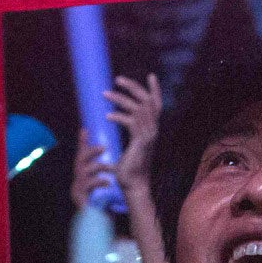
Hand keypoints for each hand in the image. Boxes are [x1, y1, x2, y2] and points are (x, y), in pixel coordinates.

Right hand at [71, 129, 117, 210]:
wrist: (102, 226)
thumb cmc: (106, 206)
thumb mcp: (109, 186)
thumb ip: (109, 174)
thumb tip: (119, 160)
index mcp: (84, 177)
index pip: (81, 156)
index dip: (82, 143)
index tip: (85, 129)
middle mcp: (77, 182)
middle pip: (78, 161)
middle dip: (90, 152)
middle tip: (104, 148)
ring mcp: (76, 190)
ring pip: (82, 171)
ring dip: (98, 167)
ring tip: (110, 168)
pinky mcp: (79, 198)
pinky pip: (87, 185)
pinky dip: (98, 181)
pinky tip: (108, 182)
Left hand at [104, 72, 163, 190]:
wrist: (133, 187)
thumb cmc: (129, 169)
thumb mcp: (131, 147)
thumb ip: (131, 133)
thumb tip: (121, 122)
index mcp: (152, 130)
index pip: (157, 105)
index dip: (155, 90)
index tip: (151, 75)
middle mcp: (153, 130)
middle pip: (148, 101)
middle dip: (133, 87)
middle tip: (117, 79)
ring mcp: (149, 136)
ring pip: (137, 108)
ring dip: (119, 99)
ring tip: (104, 94)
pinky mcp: (141, 142)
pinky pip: (130, 122)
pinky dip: (118, 116)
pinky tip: (107, 116)